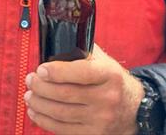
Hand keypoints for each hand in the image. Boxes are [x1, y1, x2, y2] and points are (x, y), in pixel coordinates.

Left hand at [25, 45, 141, 134]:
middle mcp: (107, 98)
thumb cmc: (113, 81)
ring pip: (61, 113)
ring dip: (39, 104)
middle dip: (41, 87)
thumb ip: (83, 51)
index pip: (81, 72)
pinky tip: (35, 112)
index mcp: (109, 75)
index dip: (57, 71)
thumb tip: (56, 41)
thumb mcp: (105, 62)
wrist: (135, 110)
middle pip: (65, 94)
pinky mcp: (94, 134)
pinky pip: (63, 130)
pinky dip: (45, 121)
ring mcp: (101, 119)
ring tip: (30, 95)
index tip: (40, 69)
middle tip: (30, 80)